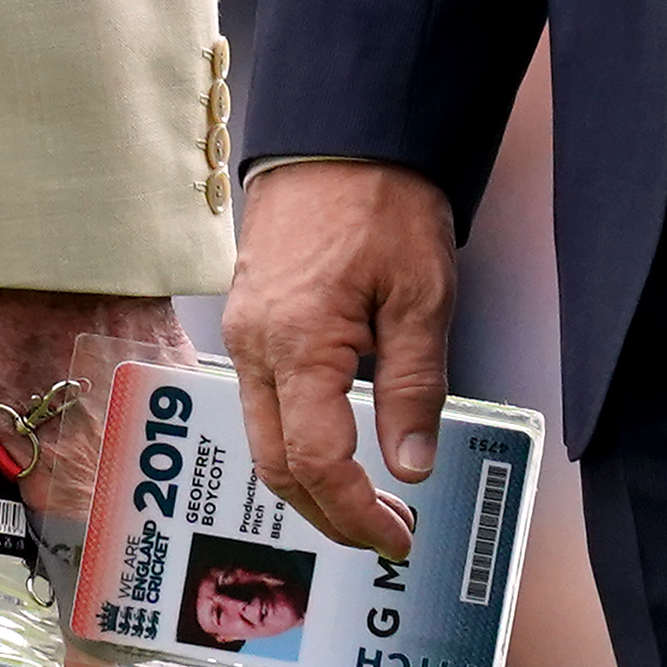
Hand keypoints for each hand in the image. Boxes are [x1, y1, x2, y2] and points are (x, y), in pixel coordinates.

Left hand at [0, 283, 182, 666]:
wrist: (54, 216)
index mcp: (79, 470)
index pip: (101, 590)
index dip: (95, 653)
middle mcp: (134, 456)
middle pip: (139, 565)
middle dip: (116, 613)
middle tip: (87, 653)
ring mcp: (163, 421)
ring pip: (159, 517)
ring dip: (136, 556)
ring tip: (104, 588)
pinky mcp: (177, 386)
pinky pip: (172, 463)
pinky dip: (152, 494)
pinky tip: (126, 507)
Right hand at [222, 160, 458, 556]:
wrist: (341, 132)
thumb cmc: (383, 200)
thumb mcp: (422, 295)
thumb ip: (415, 387)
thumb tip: (411, 465)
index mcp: (298, 343)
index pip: (317, 462)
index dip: (355, 512)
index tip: (397, 534)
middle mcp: (255, 346)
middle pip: (276, 465)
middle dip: (327, 514)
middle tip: (385, 533)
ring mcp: (244, 332)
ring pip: (263, 438)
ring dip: (309, 483)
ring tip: (367, 500)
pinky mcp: (249, 319)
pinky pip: (261, 402)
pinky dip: (295, 441)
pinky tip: (335, 447)